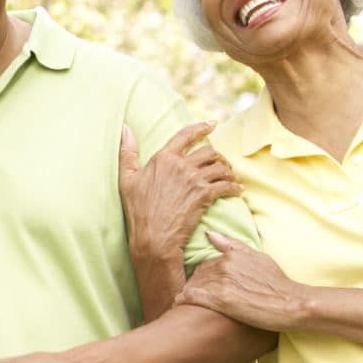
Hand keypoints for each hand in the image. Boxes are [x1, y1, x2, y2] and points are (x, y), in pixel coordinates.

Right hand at [120, 123, 240, 266]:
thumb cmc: (138, 211)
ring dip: (228, 171)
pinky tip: (237, 190)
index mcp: (163, 158)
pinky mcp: (204, 195)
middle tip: (222, 164)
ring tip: (230, 177)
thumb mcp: (127, 179)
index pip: (185, 135)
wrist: (153, 238)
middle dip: (218, 156)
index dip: (201, 127)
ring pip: (220, 166)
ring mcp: (194, 179)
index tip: (212, 124)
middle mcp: (180, 165)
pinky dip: (234, 187)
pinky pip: (226, 185)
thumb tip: (125, 128)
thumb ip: (127, 152)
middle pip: (209, 151)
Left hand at [177, 227, 306, 331]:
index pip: (205, 265)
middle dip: (197, 287)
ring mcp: (220, 281)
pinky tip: (183, 308)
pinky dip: (183, 302)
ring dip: (190, 295)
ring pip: (192, 285)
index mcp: (231, 255)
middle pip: (197, 275)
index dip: (205, 279)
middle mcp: (223, 264)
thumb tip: (209, 233)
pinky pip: (190, 297)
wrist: (289, 303)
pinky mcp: (218, 298)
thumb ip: (233, 246)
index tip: (207, 289)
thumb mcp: (258, 257)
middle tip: (200, 300)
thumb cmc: (276, 283)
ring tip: (191, 307)